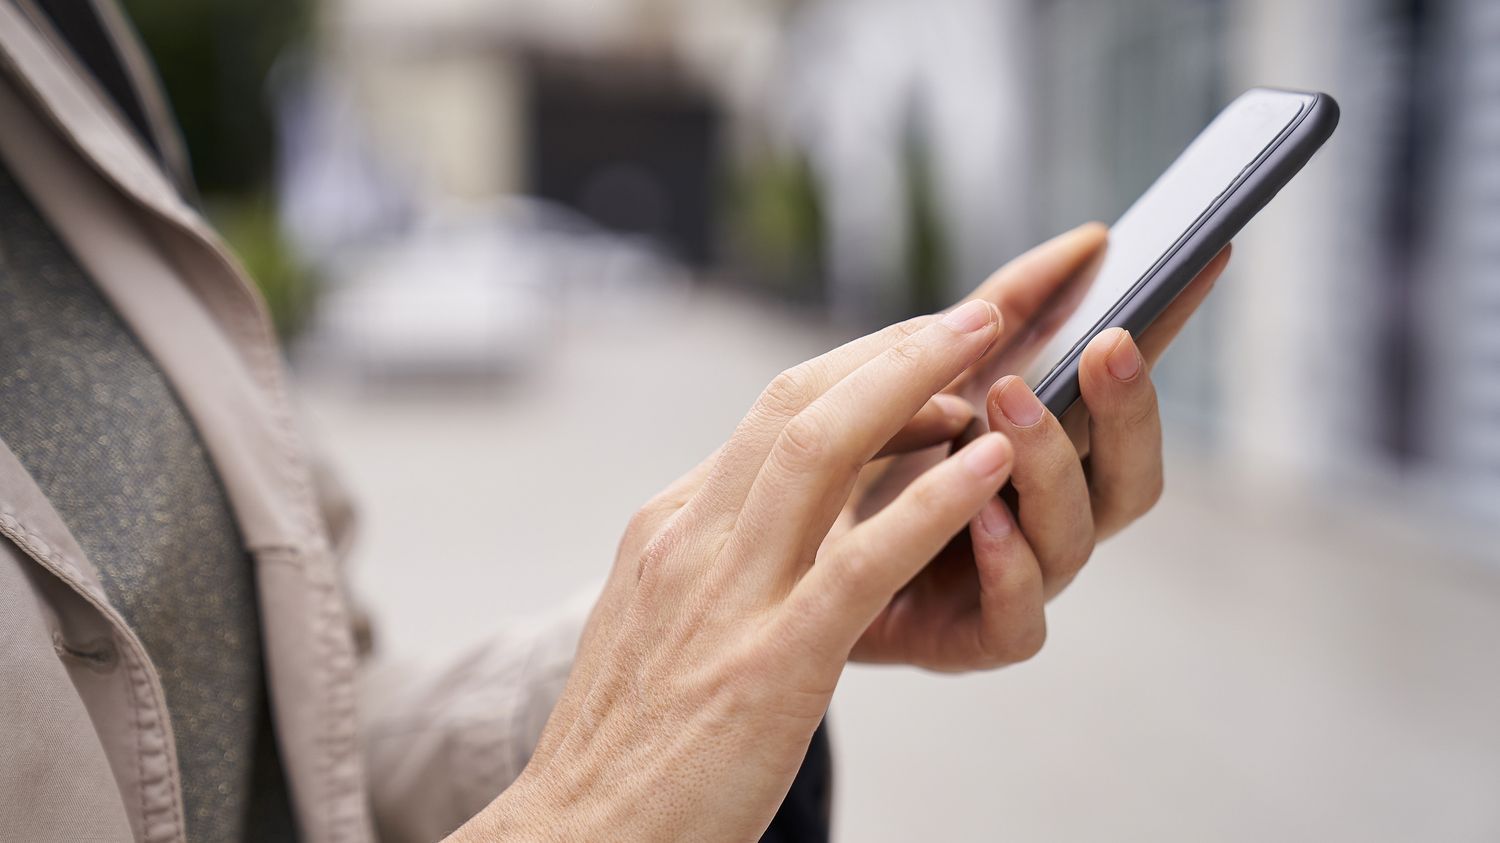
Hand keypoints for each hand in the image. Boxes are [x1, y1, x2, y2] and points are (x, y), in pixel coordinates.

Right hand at [454, 300, 1016, 840]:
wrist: (579, 836)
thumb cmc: (629, 741)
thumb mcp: (659, 618)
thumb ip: (714, 556)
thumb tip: (772, 511)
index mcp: (671, 526)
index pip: (773, 414)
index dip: (860, 367)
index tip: (924, 347)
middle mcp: (692, 538)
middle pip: (797, 404)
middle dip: (892, 347)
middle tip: (972, 311)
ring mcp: (728, 595)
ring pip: (822, 453)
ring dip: (915, 386)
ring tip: (990, 348)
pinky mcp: (770, 663)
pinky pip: (860, 561)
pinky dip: (930, 503)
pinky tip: (988, 465)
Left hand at [840, 224, 1231, 669]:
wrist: (786, 570)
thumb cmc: (869, 467)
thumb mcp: (933, 378)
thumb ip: (1004, 316)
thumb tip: (1089, 244)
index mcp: (1051, 453)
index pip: (1125, 396)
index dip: (1169, 334)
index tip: (1199, 255)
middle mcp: (1047, 519)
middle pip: (1129, 475)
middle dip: (1128, 407)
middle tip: (1106, 343)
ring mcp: (1017, 581)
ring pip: (1074, 538)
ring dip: (1050, 466)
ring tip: (1009, 403)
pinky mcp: (970, 640)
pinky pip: (1019, 621)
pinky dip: (1009, 566)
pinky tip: (981, 512)